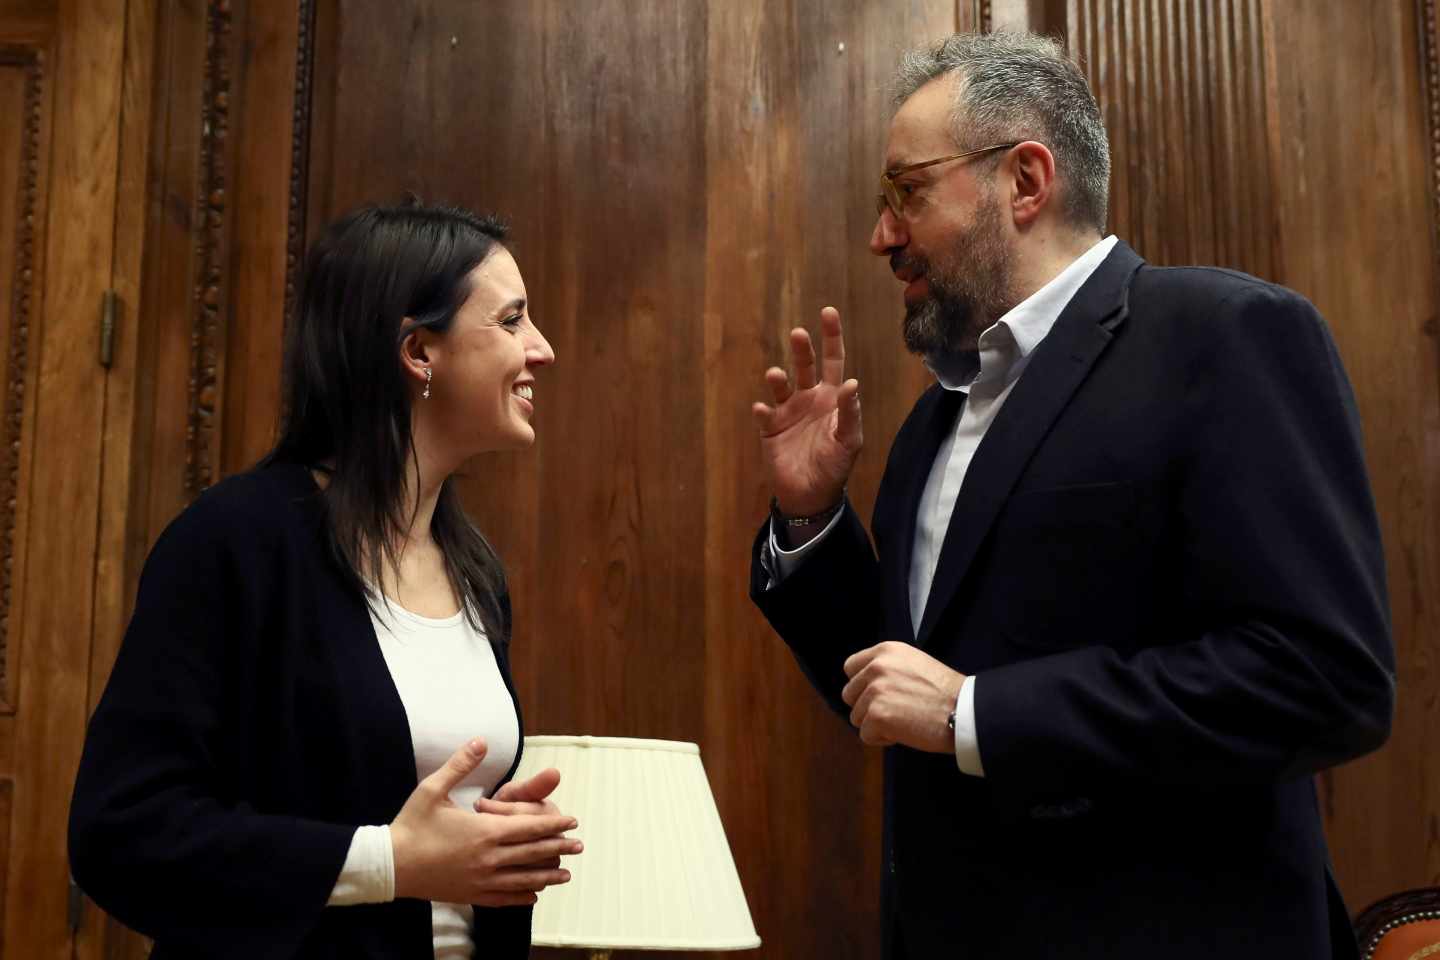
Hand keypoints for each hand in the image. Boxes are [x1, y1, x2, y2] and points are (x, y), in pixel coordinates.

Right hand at [390, 739, 581, 906]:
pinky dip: (522, 896)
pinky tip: (534, 894)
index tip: (572, 821)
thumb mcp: (434, 788)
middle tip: (579, 845)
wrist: (390, 865)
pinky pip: (503, 898)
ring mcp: (480, 880)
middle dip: (559, 848)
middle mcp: (488, 858)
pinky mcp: (470, 894)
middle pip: (533, 853)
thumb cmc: (411, 825)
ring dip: (547, 875)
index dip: (554, 824)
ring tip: (565, 874)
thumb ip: (461, 764)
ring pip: (523, 879)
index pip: (529, 827)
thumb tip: (481, 740)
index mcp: (484, 831)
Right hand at [751, 306, 862, 516]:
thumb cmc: (835, 466)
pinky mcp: (770, 428)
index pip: (833, 361)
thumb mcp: (849, 440)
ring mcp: (788, 412)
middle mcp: (809, 398)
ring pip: (781, 386)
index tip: (828, 312)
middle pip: (805, 366)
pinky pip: (765, 415)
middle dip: (802, 348)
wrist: (811, 495)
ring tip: (776, 375)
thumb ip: (850, 412)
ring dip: (778, 378)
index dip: (832, 337)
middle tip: (799, 333)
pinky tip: (762, 410)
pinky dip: (763, 411)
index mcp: (831, 397)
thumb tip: (852, 382)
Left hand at [841, 642, 965, 752]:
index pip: (851, 667)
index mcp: (885, 651)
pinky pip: (866, 735)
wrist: (963, 710)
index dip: (861, 684)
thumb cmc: (945, 691)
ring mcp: (875, 692)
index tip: (877, 694)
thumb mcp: (913, 663)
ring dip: (876, 724)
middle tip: (894, 711)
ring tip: (904, 720)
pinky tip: (905, 731)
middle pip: (849, 694)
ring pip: (857, 717)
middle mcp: (876, 668)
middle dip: (867, 706)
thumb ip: (887, 668)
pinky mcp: (877, 716)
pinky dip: (883, 739)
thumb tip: (865, 684)